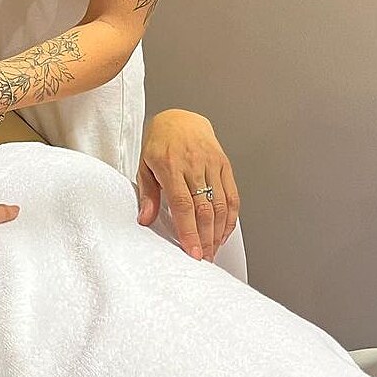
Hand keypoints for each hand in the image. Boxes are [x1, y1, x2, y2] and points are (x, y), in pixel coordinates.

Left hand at [136, 109, 238, 262]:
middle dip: (205, 238)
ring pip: (221, 204)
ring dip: (218, 232)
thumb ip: (147, 194)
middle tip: (203, 258)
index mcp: (170, 165)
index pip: (183, 205)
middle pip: (205, 209)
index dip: (189, 231)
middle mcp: (194, 164)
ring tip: (212, 250)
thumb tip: (145, 219)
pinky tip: (224, 232)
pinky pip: (232, 196)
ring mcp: (212, 164)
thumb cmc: (160, 143)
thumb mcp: (145, 165)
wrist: (180, 119)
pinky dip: (230, 218)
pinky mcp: (225, 165)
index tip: (192, 251)